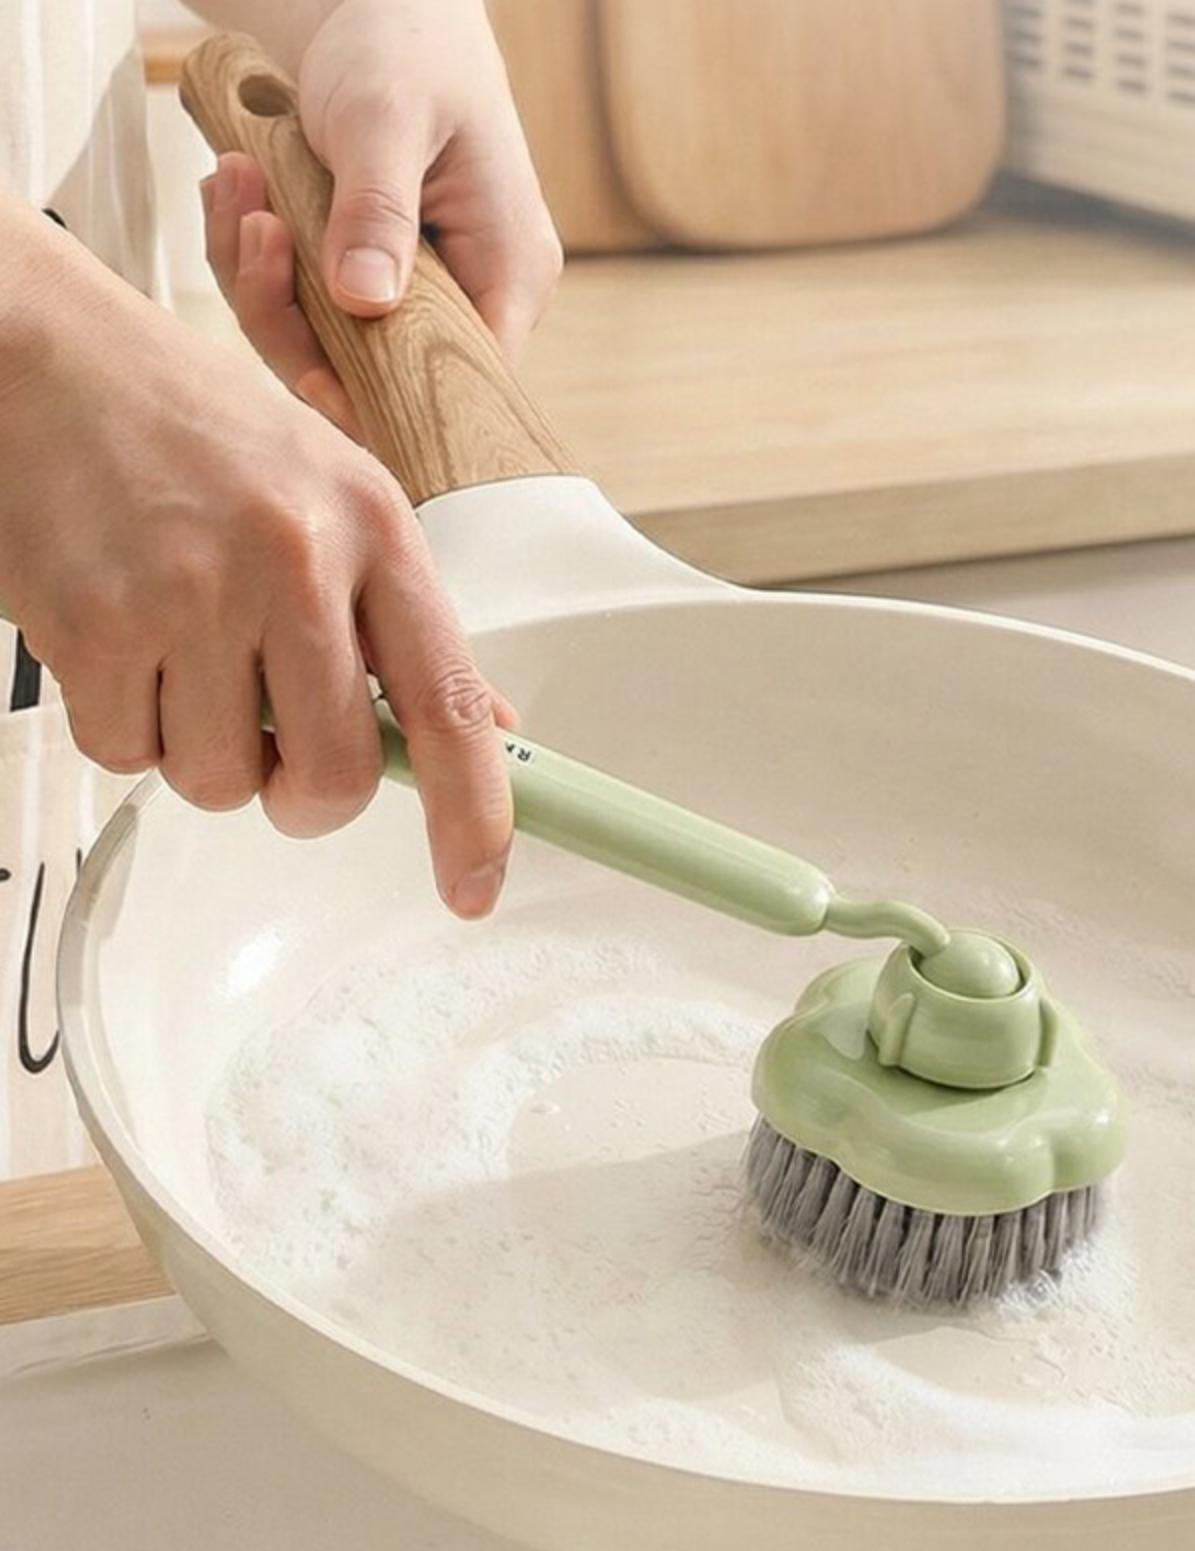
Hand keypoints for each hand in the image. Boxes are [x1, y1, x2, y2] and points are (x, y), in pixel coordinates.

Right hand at [0, 207, 514, 918]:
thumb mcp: (337, 494)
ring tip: (187, 656)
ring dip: (207, 753)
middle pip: (335, 776)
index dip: (474, 812)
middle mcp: (293, 561)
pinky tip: (126, 643)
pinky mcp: (88, 625)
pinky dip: (129, 728)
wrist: (46, 356)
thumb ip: (404, 619)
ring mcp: (187, 594)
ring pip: (222, 782)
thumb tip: (484, 723)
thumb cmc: (202, 431)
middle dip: (310, 796)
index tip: (475, 886)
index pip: (449, 701)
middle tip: (282, 754)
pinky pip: (128, 757)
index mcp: (375, 529)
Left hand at [202, 0, 560, 431]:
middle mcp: (477, 297)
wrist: (380, 8)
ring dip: (265, 283)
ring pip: (336, 348)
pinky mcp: (377, 280)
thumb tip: (367, 302)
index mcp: (511, 273)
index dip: (389, 399)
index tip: (312, 372)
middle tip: (251, 228)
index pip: (465, 388)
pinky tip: (240, 196)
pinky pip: (313, 309)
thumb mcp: (387, 119)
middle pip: (387, 377)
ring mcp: (426, 293)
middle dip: (299, 321)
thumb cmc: (405, 47)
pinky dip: (262, 263)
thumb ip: (377, 211)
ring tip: (235, 189)